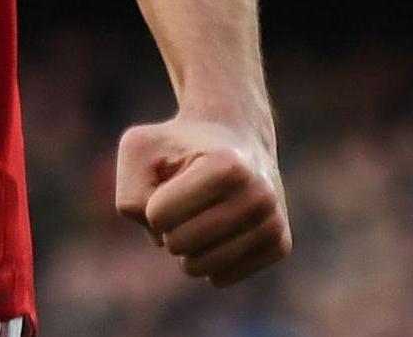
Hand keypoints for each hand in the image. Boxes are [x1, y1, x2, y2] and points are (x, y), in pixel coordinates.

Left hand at [114, 115, 290, 285]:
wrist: (235, 133)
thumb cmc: (177, 144)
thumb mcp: (138, 149)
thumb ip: (131, 193)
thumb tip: (162, 239)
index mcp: (227, 166)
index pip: (157, 215)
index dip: (150, 202)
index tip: (166, 181)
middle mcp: (259, 196)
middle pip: (178, 244)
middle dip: (166, 227)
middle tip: (182, 199)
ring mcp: (274, 222)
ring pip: (201, 268)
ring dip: (186, 245)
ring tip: (200, 212)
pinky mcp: (280, 245)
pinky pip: (221, 278)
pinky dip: (207, 259)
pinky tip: (218, 228)